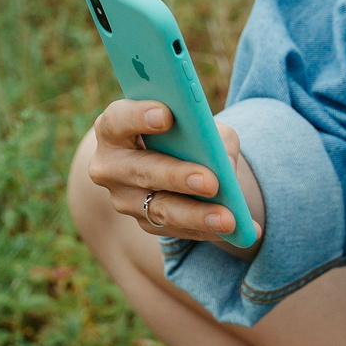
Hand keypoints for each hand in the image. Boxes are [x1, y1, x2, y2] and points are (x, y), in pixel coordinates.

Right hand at [84, 98, 254, 242]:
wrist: (173, 160)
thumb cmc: (182, 132)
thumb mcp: (196, 123)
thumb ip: (208, 133)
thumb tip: (223, 161)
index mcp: (114, 127)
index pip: (118, 119)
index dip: (138, 116)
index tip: (167, 115)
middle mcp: (110, 165)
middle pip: (142, 171)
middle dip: (178, 176)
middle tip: (211, 182)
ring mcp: (124, 198)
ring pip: (160, 209)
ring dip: (197, 215)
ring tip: (229, 219)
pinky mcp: (143, 223)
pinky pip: (177, 229)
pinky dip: (207, 229)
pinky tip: (235, 231)